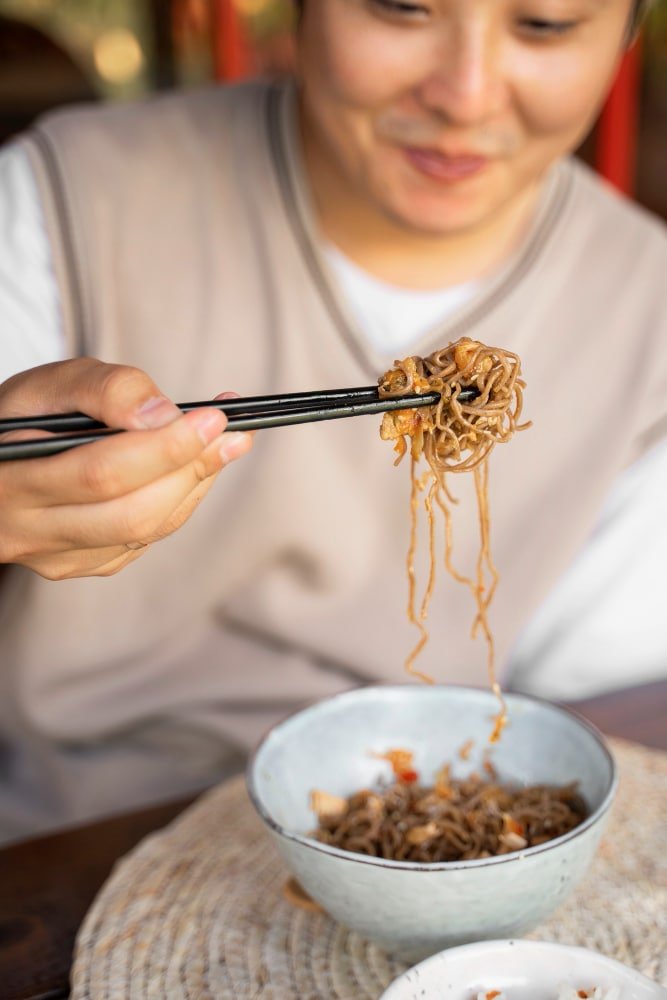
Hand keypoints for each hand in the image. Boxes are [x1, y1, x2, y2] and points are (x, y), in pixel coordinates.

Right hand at [0, 358, 252, 578]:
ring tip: (226, 444)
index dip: (165, 448)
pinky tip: (191, 469)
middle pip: (131, 514)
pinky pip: (142, 541)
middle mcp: (27, 530)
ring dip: (194, 486)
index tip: (213, 418)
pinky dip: (177, 503)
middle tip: (234, 433)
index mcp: (10, 479)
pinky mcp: (80, 565)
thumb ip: (103, 389)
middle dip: (190, 469)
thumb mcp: (46, 386)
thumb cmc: (22, 417)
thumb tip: (164, 415)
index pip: (101, 474)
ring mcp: (54, 557)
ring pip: (143, 533)